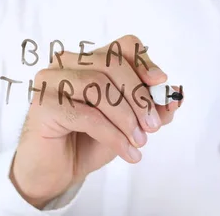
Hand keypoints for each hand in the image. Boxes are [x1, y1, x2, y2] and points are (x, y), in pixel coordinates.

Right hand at [9, 35, 181, 207]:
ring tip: (139, 142)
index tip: (160, 83)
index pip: (122, 46)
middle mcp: (66, 63)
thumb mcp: (128, 123)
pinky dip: (112, 135)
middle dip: (138, 95)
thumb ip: (151, 108)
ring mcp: (51, 80)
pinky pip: (87, 114)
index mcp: (87, 60)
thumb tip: (175, 97)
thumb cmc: (87, 141)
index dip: (144, 62)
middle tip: (153, 126)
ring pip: (98, 86)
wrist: (55, 172)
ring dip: (126, 117)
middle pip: (111, 63)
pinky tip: (126, 152)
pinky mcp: (43, 104)